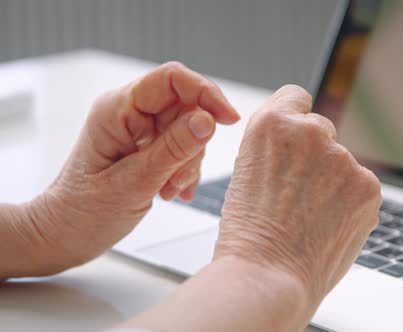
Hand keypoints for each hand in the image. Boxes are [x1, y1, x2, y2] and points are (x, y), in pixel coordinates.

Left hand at [26, 62, 238, 274]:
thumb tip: (207, 121)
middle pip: (185, 106)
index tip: (228, 119)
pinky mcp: (147, 145)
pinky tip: (171, 190)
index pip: (171, 80)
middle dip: (194, 143)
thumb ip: (173, 150)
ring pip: (188, 129)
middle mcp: (128, 113)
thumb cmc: (83, 212)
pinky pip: (182, 146)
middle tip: (180, 176)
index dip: (206, 93)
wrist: (66, 234)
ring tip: (169, 189)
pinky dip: (184, 169)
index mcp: (116, 110)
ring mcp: (138, 129)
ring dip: (188, 162)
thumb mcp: (133, 183)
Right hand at [215, 85, 381, 317]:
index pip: (297, 97)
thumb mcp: (247, 172)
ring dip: (333, 182)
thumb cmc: (248, 234)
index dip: (295, 120)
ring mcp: (342, 158)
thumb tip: (306, 145)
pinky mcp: (368, 186)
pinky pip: (360, 185)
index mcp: (271, 123)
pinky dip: (350, 203)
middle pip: (322, 131)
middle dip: (314, 156)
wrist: (267, 277)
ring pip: (342, 162)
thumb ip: (278, 148)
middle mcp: (310, 132)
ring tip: (309, 218)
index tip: (296, 139)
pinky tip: (328, 225)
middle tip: (297, 194)